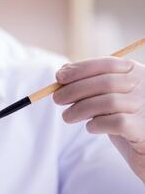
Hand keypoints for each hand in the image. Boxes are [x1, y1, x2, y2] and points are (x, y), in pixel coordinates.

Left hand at [53, 57, 144, 183]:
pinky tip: (91, 128)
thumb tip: (63, 70)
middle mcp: (144, 87)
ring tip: (67, 117)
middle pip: (105, 82)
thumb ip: (91, 82)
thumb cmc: (124, 118)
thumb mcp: (108, 96)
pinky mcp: (142, 130)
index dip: (80, 69)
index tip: (59, 77)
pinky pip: (116, 123)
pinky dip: (97, 124)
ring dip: (80, 109)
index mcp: (136, 73)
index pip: (107, 64)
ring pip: (108, 102)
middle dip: (75, 89)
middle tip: (57, 99)